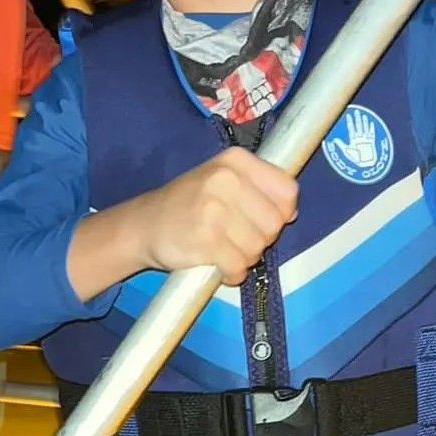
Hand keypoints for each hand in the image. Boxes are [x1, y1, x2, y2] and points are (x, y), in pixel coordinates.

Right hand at [134, 149, 297, 284]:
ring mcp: (215, 209)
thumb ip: (258, 190)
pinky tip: (219, 266)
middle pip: (275, 223)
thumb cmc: (189, 204)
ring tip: (225, 251)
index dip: (283, 212)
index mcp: (236, 161)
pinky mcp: (206, 239)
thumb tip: (290, 213)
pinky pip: (238, 266)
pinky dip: (232, 273)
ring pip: (258, 247)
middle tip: (238, 239)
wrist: (144, 224)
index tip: (262, 220)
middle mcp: (227, 179)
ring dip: (245, 258)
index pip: (287, 190)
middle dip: (262, 239)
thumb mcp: (222, 180)